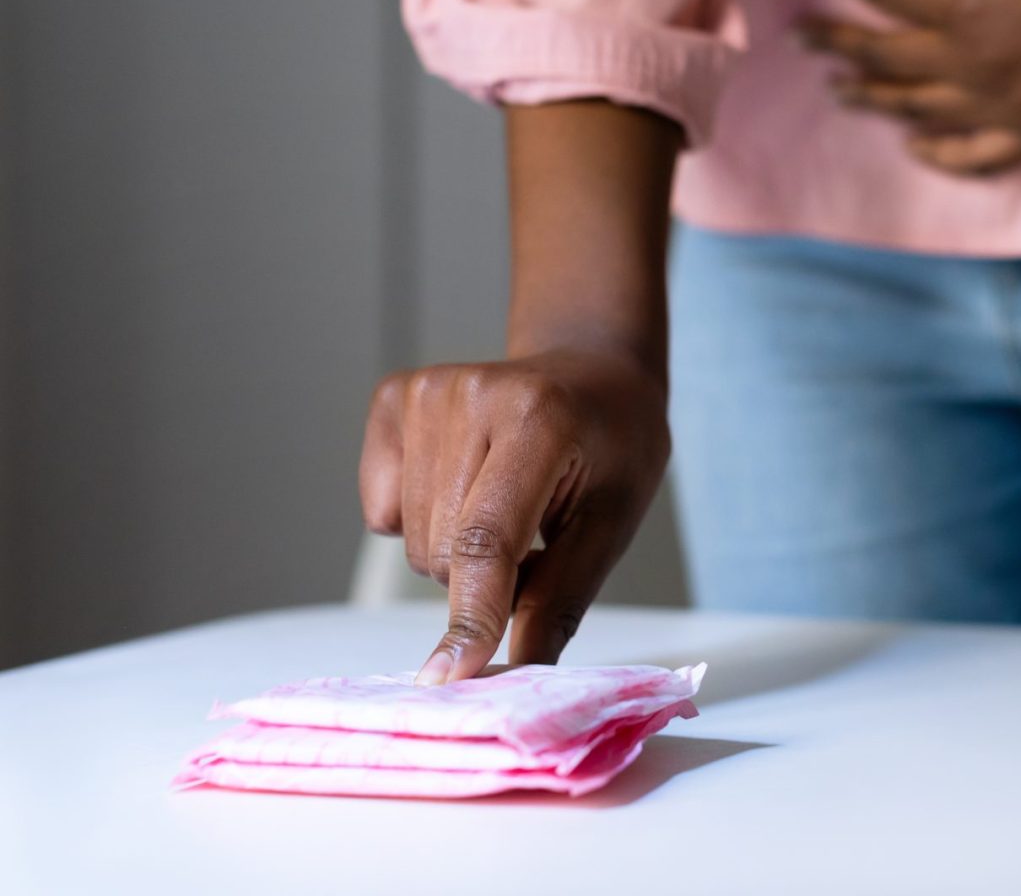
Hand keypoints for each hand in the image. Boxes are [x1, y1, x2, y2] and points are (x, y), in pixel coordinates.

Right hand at [358, 348, 669, 682]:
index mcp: (539, 419)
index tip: (450, 676)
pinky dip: (421, 518)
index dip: (470, 613)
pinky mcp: (394, 398)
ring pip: (413, 539)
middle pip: (444, 549)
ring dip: (457, 550)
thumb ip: (560, 599)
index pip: (487, 537)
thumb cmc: (613, 446)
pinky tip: (467, 482)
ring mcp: (426, 391)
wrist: (592, 370)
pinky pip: (382, 509)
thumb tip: (516, 674)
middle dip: (485, 577)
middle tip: (535, 538)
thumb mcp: (612, 523)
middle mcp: (473, 395)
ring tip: (508, 506)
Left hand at [802, 0, 1020, 173]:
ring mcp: (1001, 106)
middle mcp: (970, 62)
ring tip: (838, 91)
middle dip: (836, 44)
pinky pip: (973, 158)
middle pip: (883, 56)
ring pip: (915, 110)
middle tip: (803, 39)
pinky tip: (915, 147)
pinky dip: (937, 156)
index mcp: (964, 2)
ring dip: (870, 99)